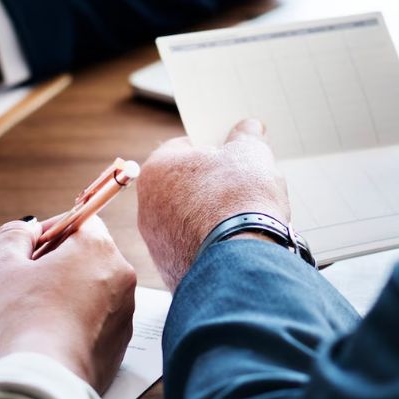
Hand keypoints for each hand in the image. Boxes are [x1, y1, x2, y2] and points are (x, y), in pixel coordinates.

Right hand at [0, 216, 136, 392]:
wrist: (48, 379)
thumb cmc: (26, 319)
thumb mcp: (5, 267)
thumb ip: (14, 236)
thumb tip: (27, 229)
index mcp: (97, 248)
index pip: (77, 222)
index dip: (45, 234)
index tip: (23, 252)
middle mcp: (119, 276)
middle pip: (72, 263)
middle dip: (31, 277)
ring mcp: (122, 312)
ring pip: (75, 296)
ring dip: (38, 304)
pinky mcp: (117, 344)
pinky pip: (85, 324)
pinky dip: (59, 326)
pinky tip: (27, 340)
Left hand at [136, 119, 289, 290]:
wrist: (241, 263)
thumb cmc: (240, 200)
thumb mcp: (251, 154)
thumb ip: (247, 136)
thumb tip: (249, 128)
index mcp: (157, 169)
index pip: (184, 147)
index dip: (212, 148)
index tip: (231, 154)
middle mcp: (147, 206)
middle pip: (183, 185)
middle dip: (210, 184)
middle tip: (240, 186)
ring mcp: (156, 242)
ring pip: (187, 219)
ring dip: (210, 216)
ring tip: (242, 217)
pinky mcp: (169, 269)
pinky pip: (192, 248)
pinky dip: (210, 244)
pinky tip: (235, 243)